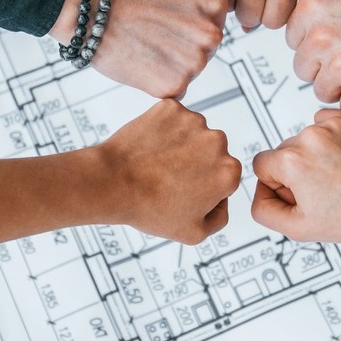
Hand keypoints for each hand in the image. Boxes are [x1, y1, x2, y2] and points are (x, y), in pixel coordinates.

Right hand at [50, 0, 227, 98]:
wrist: (93, 12)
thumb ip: (199, 6)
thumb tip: (211, 25)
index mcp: (215, 6)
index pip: (214, 24)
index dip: (189, 24)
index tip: (169, 19)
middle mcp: (211, 34)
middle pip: (205, 50)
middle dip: (183, 47)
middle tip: (154, 36)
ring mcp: (195, 62)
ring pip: (191, 71)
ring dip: (171, 65)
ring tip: (146, 47)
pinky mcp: (175, 85)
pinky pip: (175, 89)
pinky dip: (159, 81)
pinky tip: (142, 62)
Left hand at [100, 100, 241, 243]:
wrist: (113, 182)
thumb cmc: (149, 208)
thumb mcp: (193, 233)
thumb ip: (219, 218)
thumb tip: (221, 202)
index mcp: (228, 172)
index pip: (223, 176)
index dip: (204, 186)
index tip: (185, 190)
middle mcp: (217, 141)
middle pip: (210, 151)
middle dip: (195, 162)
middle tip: (168, 177)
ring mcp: (193, 121)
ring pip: (191, 132)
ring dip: (179, 144)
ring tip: (155, 163)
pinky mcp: (171, 108)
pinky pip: (171, 117)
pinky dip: (162, 128)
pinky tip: (149, 147)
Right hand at [251, 109, 340, 243]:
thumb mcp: (299, 229)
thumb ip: (264, 210)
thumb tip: (260, 190)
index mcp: (291, 161)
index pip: (263, 166)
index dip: (279, 186)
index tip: (302, 197)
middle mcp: (308, 137)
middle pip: (284, 151)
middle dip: (298, 170)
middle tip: (326, 191)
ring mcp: (332, 124)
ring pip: (306, 139)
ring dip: (316, 155)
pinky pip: (326, 123)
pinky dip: (333, 140)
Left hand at [285, 0, 340, 110]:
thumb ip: (322, 12)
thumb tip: (302, 31)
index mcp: (313, 7)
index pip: (293, 39)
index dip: (316, 45)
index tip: (338, 43)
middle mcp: (319, 35)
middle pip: (303, 67)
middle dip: (325, 67)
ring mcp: (338, 64)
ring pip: (321, 89)